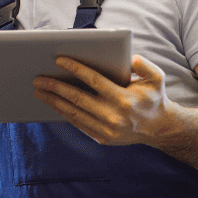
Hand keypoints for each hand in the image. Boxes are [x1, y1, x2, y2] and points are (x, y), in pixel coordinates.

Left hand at [32, 54, 172, 145]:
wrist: (159, 129)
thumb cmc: (154, 98)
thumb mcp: (157, 78)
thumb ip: (144, 65)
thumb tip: (129, 58)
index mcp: (125, 99)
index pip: (94, 81)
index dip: (76, 69)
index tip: (59, 60)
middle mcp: (114, 116)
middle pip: (78, 98)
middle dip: (55, 87)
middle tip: (38, 78)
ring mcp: (107, 130)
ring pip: (74, 113)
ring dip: (53, 101)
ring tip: (39, 91)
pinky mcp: (102, 138)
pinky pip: (78, 124)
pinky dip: (63, 113)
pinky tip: (53, 103)